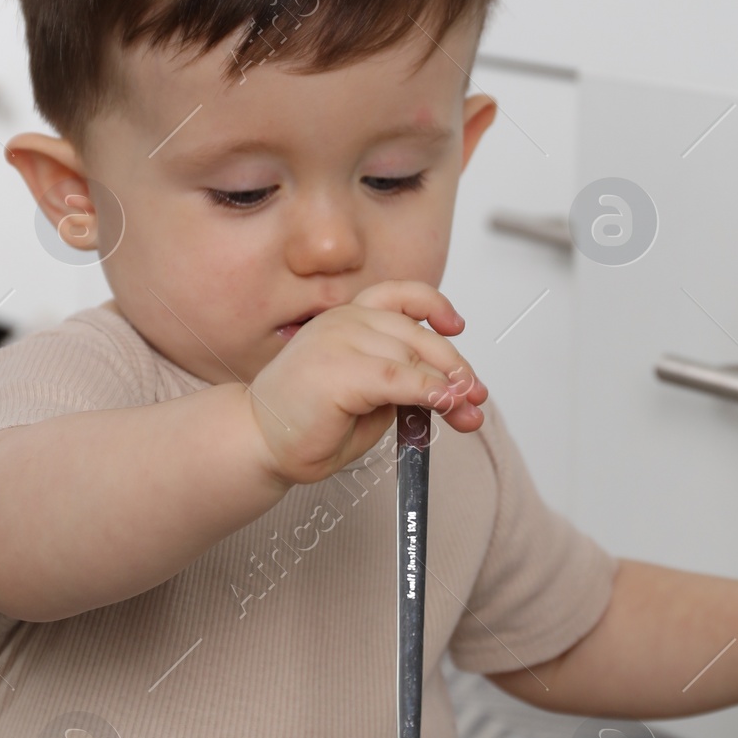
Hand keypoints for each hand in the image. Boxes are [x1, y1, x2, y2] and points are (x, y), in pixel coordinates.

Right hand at [246, 280, 486, 485]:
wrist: (261, 442)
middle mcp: (343, 321)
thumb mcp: (368, 396)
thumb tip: (452, 391)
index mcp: (347, 318)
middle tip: (475, 397)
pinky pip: (399, 379)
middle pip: (417, 335)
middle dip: (454, 369)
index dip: (434, 305)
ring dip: (448, 387)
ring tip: (466, 412)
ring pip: (413, 357)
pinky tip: (444, 404)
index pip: (399, 296)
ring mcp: (339, 340)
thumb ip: (402, 382)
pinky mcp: (339, 369)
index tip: (456, 326)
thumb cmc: (309, 421)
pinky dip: (429, 391)